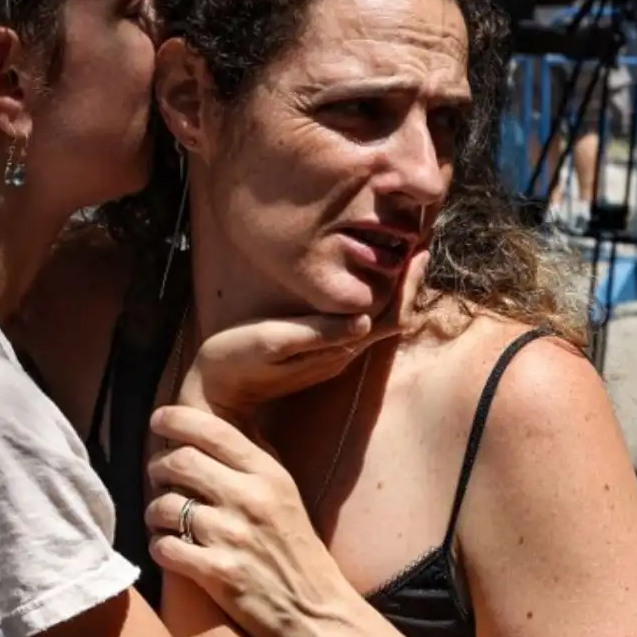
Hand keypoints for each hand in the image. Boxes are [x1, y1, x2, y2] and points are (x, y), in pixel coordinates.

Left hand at [144, 405, 352, 636]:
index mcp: (269, 475)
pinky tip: (169, 548)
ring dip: (154, 511)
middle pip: (180, 461)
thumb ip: (252, 462)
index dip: (177, 419)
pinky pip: (165, 547)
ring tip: (161, 517)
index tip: (159, 419)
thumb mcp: (285, 495)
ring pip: (165, 505)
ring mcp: (233, 537)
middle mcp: (250, 499)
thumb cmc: (297, 551)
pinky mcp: (218, 573)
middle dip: (159, 466)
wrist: (316, 613)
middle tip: (157, 475)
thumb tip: (210, 428)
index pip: (213, 430)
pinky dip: (159, 546)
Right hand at [181, 250, 425, 419]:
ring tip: (401, 253)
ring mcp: (334, 354)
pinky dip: (373, 296)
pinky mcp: (320, 351)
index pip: (392, 316)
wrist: (215, 394)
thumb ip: (317, 333)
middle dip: (408, 280)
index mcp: (339, 349)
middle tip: (420, 241)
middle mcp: (344, 353)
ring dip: (393, 287)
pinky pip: (360, 321)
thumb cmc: (238, 362)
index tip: (420, 249)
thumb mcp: (273, 342)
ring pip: (379, 318)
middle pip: (392, 316)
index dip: (409, 283)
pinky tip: (367, 278)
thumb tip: (363, 322)